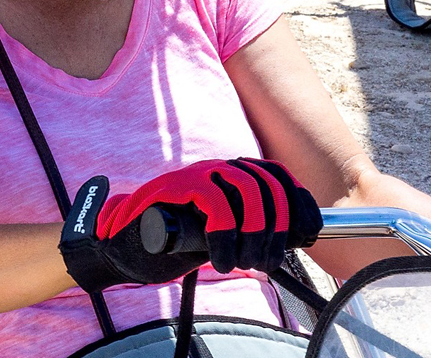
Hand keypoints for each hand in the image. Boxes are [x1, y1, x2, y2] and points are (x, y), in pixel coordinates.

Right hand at [60, 158, 321, 292]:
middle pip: (267, 182)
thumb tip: (292, 236)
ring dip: (257, 230)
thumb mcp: (219, 237)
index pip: (276, 175)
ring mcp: (196, 174)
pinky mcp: (175, 187)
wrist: (120, 247)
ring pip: (247, 188)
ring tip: (247, 261)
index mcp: (230, 176)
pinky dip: (226, 233)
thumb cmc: (171, 244)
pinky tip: (223, 258)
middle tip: (267, 261)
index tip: (310, 232)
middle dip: (277, 225)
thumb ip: (247, 230)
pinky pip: (215, 202)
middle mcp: (216, 168)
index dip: (298, 201)